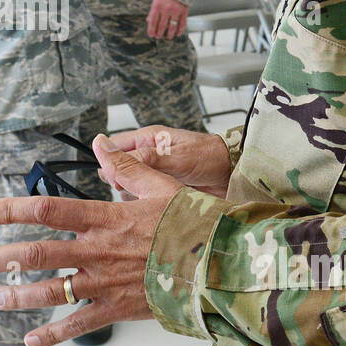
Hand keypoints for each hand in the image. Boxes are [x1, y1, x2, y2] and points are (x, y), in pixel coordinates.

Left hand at [0, 135, 181, 345]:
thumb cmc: (196, 223)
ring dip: (15, 296)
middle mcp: (97, 251)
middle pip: (34, 254)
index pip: (47, 208)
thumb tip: (100, 142)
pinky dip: (53, 335)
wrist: (224, 266)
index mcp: (105, 217)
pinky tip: (30, 342)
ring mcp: (105, 283)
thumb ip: (126, 167)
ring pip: (49, 292)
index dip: (10, 209)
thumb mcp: (162, 186)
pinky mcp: (118, 309)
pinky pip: (79, 325)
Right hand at [108, 124, 231, 196]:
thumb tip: (111, 153)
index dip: (110, 163)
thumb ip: (144, 158)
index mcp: (148, 139)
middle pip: (118, 169)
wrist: (235, 174)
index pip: (114, 147)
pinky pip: (143, 197)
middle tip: (135, 192)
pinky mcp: (161, 189)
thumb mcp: (176, 157)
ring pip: (129, 185)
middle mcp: (148, 155)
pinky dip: (146, 202)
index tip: (116, 179)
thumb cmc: (211, 157)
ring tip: (150, 199)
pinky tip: (155, 206)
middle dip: (121, 182)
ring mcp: (154, 173)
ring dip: (134, 194)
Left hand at [146, 0, 188, 38]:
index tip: (151, 35)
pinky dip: (180, 30)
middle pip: (162, 26)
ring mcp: (176, 11)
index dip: (151, 30)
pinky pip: (182, 23)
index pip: (153, 21)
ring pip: (172, 27)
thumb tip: (149, 20)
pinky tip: (178, 34)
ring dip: (170, 34)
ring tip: (168, 37)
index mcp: (157, 5)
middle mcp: (166, 9)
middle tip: (158, 37)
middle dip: (159, 33)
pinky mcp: (184, 11)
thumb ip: (153, 10)